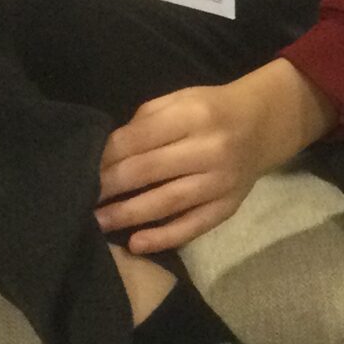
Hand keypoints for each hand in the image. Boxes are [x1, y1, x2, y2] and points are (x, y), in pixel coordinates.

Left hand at [95, 59, 338, 254]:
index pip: (138, 139)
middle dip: (108, 186)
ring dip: (128, 215)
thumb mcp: (179, 100)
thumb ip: (145, 122)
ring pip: (167, 202)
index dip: (105, 157)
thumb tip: (107, 153)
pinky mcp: (229, 206)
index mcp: (193, 116)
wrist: (263, 125)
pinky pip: (193, 226)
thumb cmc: (210, 110)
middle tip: (80, 198)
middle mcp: (209, 149)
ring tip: (97, 223)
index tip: (81, 169)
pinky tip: (136, 244)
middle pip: (148, 171)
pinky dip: (164, 237)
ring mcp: (221, 181)